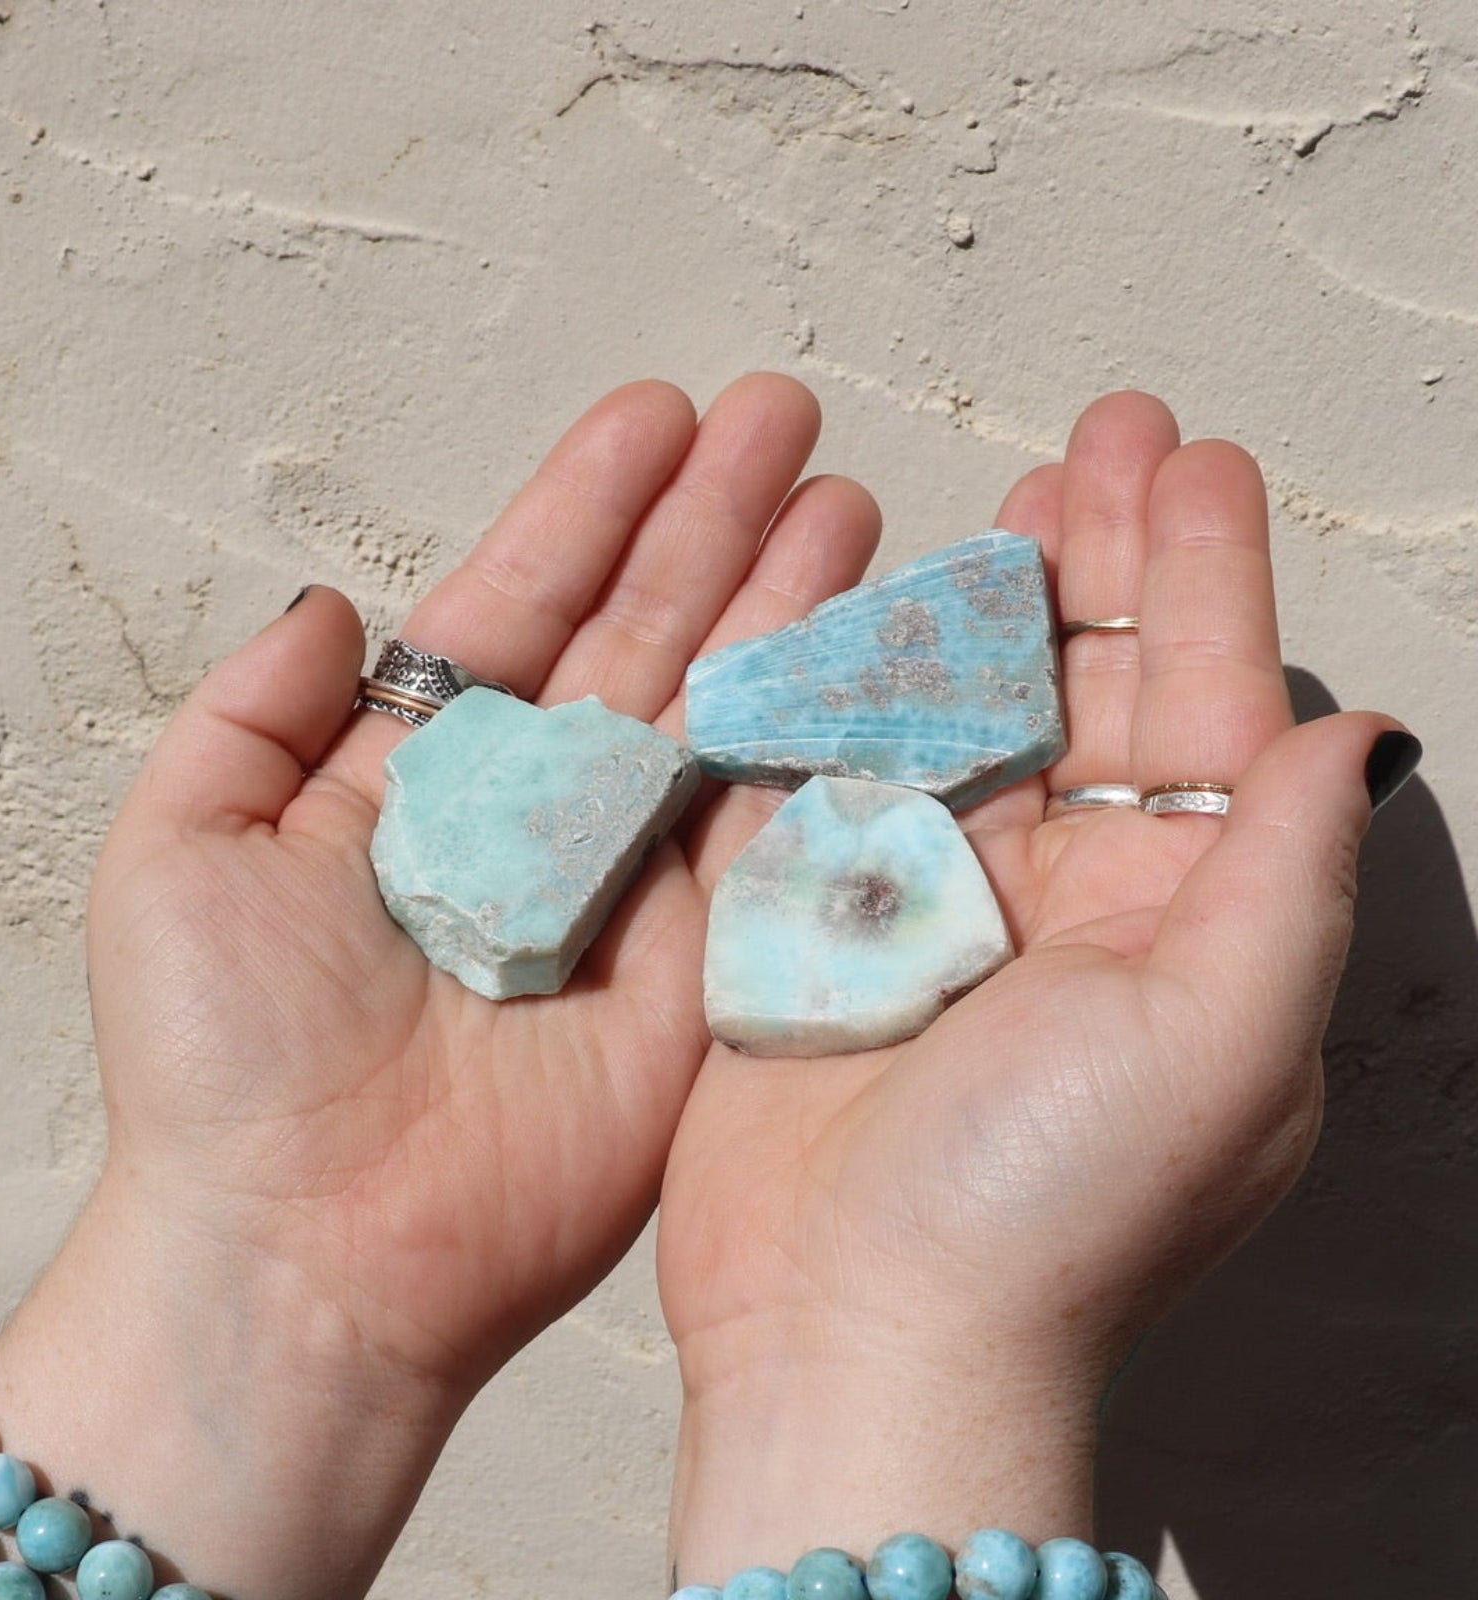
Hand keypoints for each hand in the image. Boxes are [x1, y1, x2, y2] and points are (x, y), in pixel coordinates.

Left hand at [0, 375, 880, 1599]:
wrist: (315, 1250)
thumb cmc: (226, 1062)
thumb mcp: (183, 848)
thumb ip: (252, 709)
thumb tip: (329, 601)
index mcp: (421, 773)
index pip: (521, 606)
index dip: (588, 508)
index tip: (655, 415)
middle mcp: (537, 815)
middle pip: (641, 636)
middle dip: (711, 522)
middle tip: (780, 416)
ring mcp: (632, 887)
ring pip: (720, 710)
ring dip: (782, 600)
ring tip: (844, 499)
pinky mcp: (704, 966)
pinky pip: (769, 831)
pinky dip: (820, 737)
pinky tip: (870, 643)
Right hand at [658, 392, 1414, 1581]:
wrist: (848, 1327)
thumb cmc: (1043, 1211)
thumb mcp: (1219, 1042)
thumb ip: (1284, 875)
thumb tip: (1357, 738)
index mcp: (1180, 921)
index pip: (1209, 711)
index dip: (1203, 577)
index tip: (1188, 462)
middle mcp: (1069, 900)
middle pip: (1095, 690)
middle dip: (1101, 560)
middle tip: (1098, 440)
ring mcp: (940, 902)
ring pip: (975, 713)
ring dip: (987, 605)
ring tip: (1001, 504)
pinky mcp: (827, 918)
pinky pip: (851, 768)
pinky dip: (860, 683)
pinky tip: (870, 608)